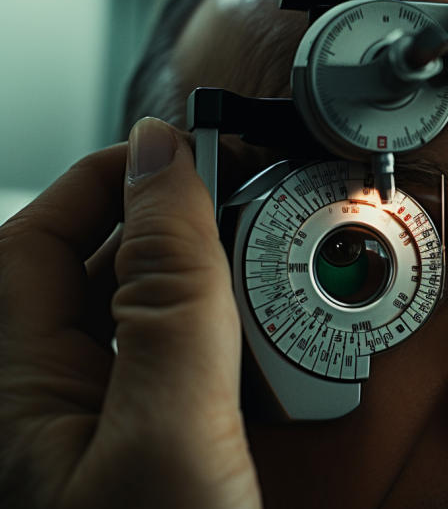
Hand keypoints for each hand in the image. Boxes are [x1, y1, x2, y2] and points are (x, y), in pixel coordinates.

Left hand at [0, 118, 259, 508]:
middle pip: (87, 277)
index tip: (178, 151)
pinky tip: (258, 350)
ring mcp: (100, 439)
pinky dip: (219, 343)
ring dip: (197, 286)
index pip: (33, 244)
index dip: (102, 182)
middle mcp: (49, 410)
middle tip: (235, 205)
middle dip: (162, 228)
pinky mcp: (151, 462)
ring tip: (257, 273)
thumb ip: (171, 292)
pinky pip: (173, 371)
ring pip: (136, 324)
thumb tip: (163, 164)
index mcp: (19, 393)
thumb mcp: (172, 424)